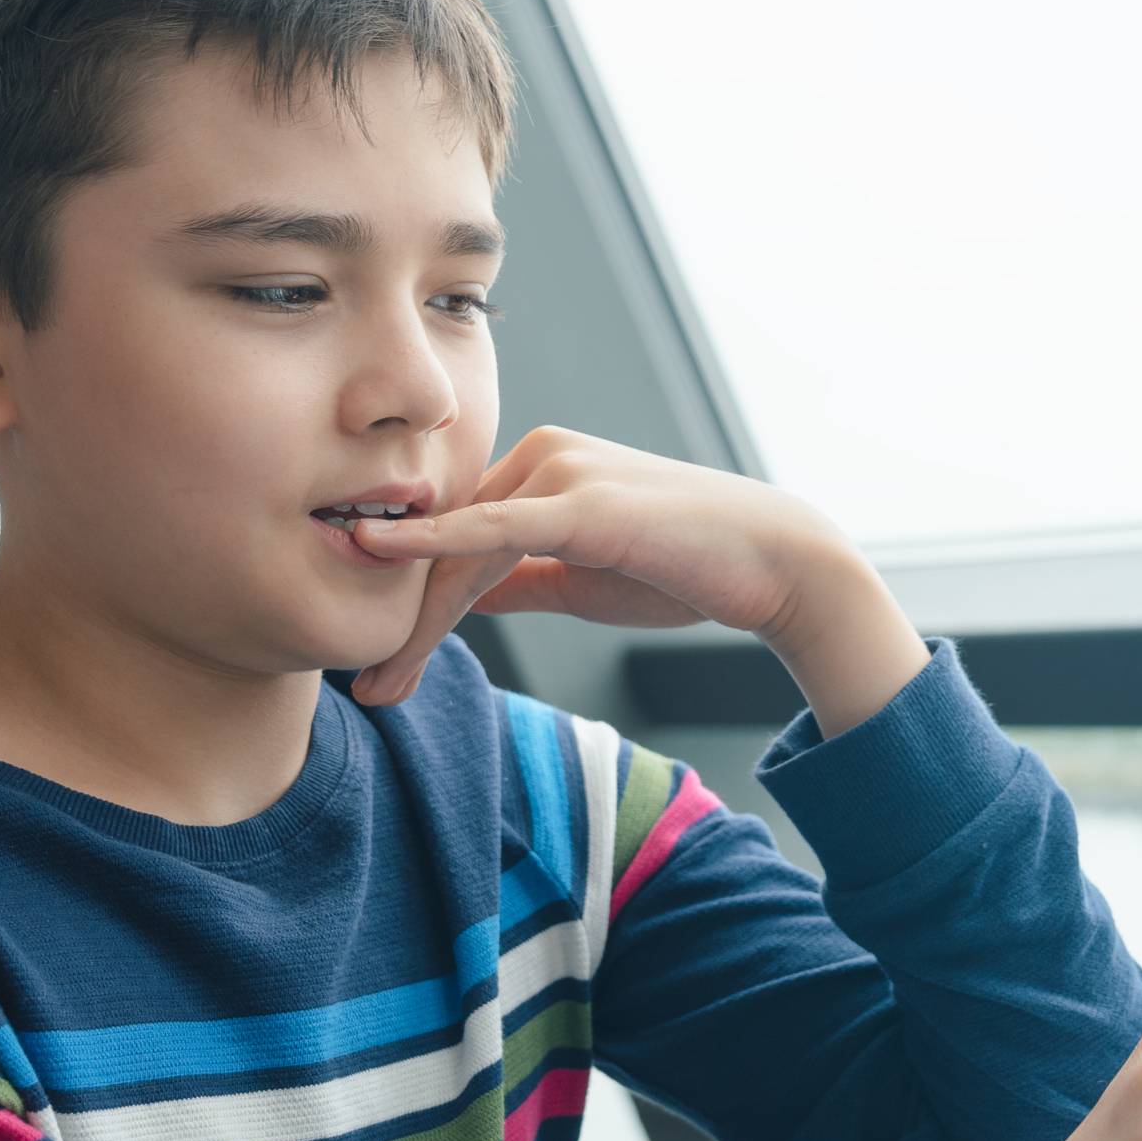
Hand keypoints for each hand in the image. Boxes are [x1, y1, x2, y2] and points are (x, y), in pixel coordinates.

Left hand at [346, 428, 929, 730]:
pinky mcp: (579, 500)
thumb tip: (464, 595)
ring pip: (463, 550)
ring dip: (418, 620)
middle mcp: (540, 452)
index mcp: (539, 466)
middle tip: (368, 688)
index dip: (417, 601)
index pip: (458, 535)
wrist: (773, 564)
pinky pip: (491, 528)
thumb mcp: (582, 577)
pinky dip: (432, 543)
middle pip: (449, 543)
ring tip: (382, 683)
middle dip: (407, 620)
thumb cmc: (686, 567)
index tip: (384, 666)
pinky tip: (378, 552)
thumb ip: (521, 577)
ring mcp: (559, 469)